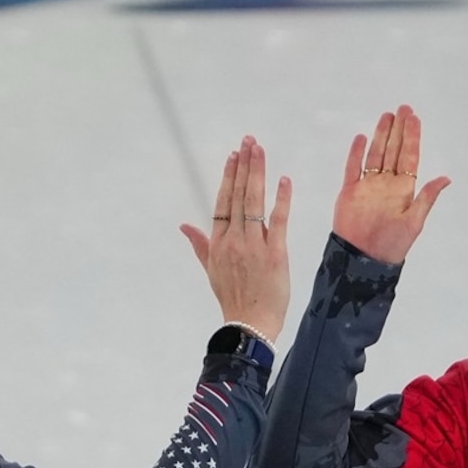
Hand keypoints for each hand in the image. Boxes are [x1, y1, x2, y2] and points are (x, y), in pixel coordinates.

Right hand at [181, 136, 292, 340]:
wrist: (249, 326)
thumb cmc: (232, 299)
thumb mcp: (211, 270)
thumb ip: (199, 244)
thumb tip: (184, 225)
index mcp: (218, 243)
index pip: (223, 202)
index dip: (228, 177)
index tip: (233, 156)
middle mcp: (234, 241)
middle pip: (238, 196)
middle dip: (244, 166)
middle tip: (249, 141)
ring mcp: (254, 246)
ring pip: (254, 203)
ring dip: (257, 174)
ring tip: (260, 150)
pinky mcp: (275, 255)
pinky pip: (277, 222)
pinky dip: (281, 200)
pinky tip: (283, 180)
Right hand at [330, 106, 450, 265]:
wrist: (363, 258)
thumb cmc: (392, 245)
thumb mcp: (414, 222)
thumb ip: (427, 198)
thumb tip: (446, 178)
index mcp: (403, 190)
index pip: (409, 157)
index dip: (412, 137)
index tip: (414, 118)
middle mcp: (387, 184)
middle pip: (393, 150)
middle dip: (398, 129)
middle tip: (403, 108)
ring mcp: (368, 186)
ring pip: (375, 154)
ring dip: (381, 135)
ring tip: (386, 116)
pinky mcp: (350, 191)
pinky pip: (352, 168)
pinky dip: (356, 153)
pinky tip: (362, 138)